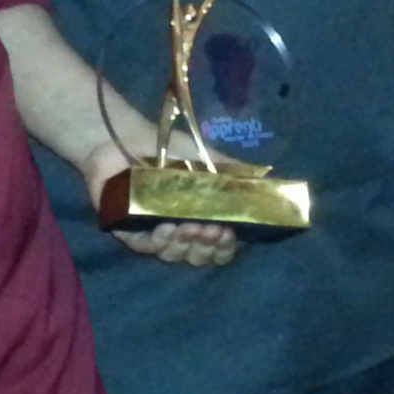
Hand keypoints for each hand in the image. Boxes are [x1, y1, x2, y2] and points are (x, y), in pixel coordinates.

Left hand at [78, 142, 241, 268]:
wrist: (128, 137)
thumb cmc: (170, 148)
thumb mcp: (209, 159)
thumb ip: (234, 175)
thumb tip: (265, 186)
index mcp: (202, 217)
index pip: (220, 247)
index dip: (226, 247)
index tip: (229, 234)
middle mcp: (180, 229)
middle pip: (199, 256)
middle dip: (207, 247)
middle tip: (209, 229)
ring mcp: (154, 231)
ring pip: (175, 255)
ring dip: (185, 244)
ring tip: (187, 226)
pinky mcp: (128, 230)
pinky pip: (146, 247)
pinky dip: (158, 242)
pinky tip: (165, 228)